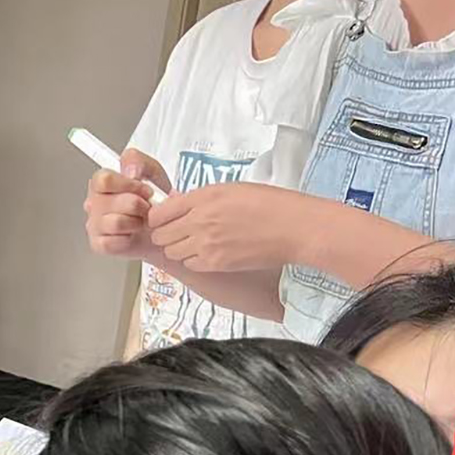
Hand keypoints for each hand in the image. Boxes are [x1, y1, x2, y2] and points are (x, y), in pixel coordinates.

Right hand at [83, 149, 170, 259]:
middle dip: (137, 205)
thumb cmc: (156, 201)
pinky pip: (112, 242)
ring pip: (115, 222)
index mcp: (102, 183)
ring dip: (135, 222)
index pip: (103, 180)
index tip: (144, 189)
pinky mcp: (99, 244)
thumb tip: (130, 171)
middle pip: (110, 202)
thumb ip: (139, 162)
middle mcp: (94, 203)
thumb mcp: (153, 172)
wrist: (167, 227)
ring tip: (140, 221)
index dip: (127, 185)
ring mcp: (94, 224)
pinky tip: (132, 235)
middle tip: (145, 207)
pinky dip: (128, 240)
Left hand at [149, 182, 311, 273]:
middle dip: (167, 235)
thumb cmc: (270, 204)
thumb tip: (175, 203)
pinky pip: (189, 264)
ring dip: (180, 249)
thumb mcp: (231, 189)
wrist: (295, 227)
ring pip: (172, 252)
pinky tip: (211, 253)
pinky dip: (195, 261)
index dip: (159, 218)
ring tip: (199, 243)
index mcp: (203, 197)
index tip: (167, 220)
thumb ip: (200, 198)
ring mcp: (206, 243)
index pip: (159, 213)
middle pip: (160, 235)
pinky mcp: (215, 263)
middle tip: (181, 234)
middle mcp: (199, 220)